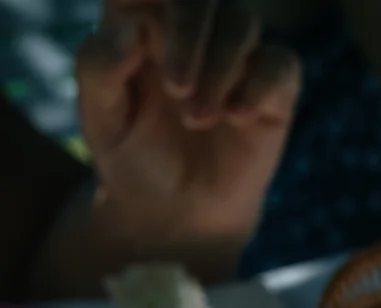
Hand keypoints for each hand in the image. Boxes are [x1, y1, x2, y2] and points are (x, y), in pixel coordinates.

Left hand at [73, 2, 297, 275]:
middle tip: (176, 87)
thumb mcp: (99, 118)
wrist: (178, 212)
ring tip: (197, 120)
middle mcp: (191, 32)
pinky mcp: (272, 90)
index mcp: (140, 24)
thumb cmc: (133, 158)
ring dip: (221, 68)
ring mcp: (236, 58)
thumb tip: (133, 27)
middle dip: (190, 32)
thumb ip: (99, 66)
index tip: (146, 38)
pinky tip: (237, 119)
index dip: (157, 1)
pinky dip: (259, 85)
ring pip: (242, 22)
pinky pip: (281, 61)